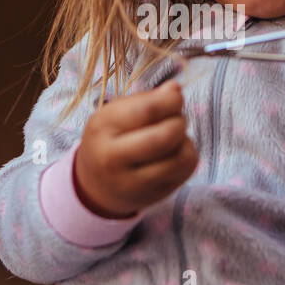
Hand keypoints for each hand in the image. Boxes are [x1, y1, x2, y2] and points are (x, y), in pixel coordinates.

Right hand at [73, 78, 198, 217]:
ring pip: (181, 156)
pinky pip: (185, 170)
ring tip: (175, 136)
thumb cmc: (110, 139)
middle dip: (180, 121)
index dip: (171, 100)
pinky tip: (175, 152)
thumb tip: (175, 89)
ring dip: (185, 140)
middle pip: (166, 136)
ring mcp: (133, 182)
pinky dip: (188, 155)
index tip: (176, 98)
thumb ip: (145, 100)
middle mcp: (113, 158)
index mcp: (102, 127)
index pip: (148, 110)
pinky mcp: (153, 195)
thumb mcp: (115, 113)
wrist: (96, 186)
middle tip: (175, 118)